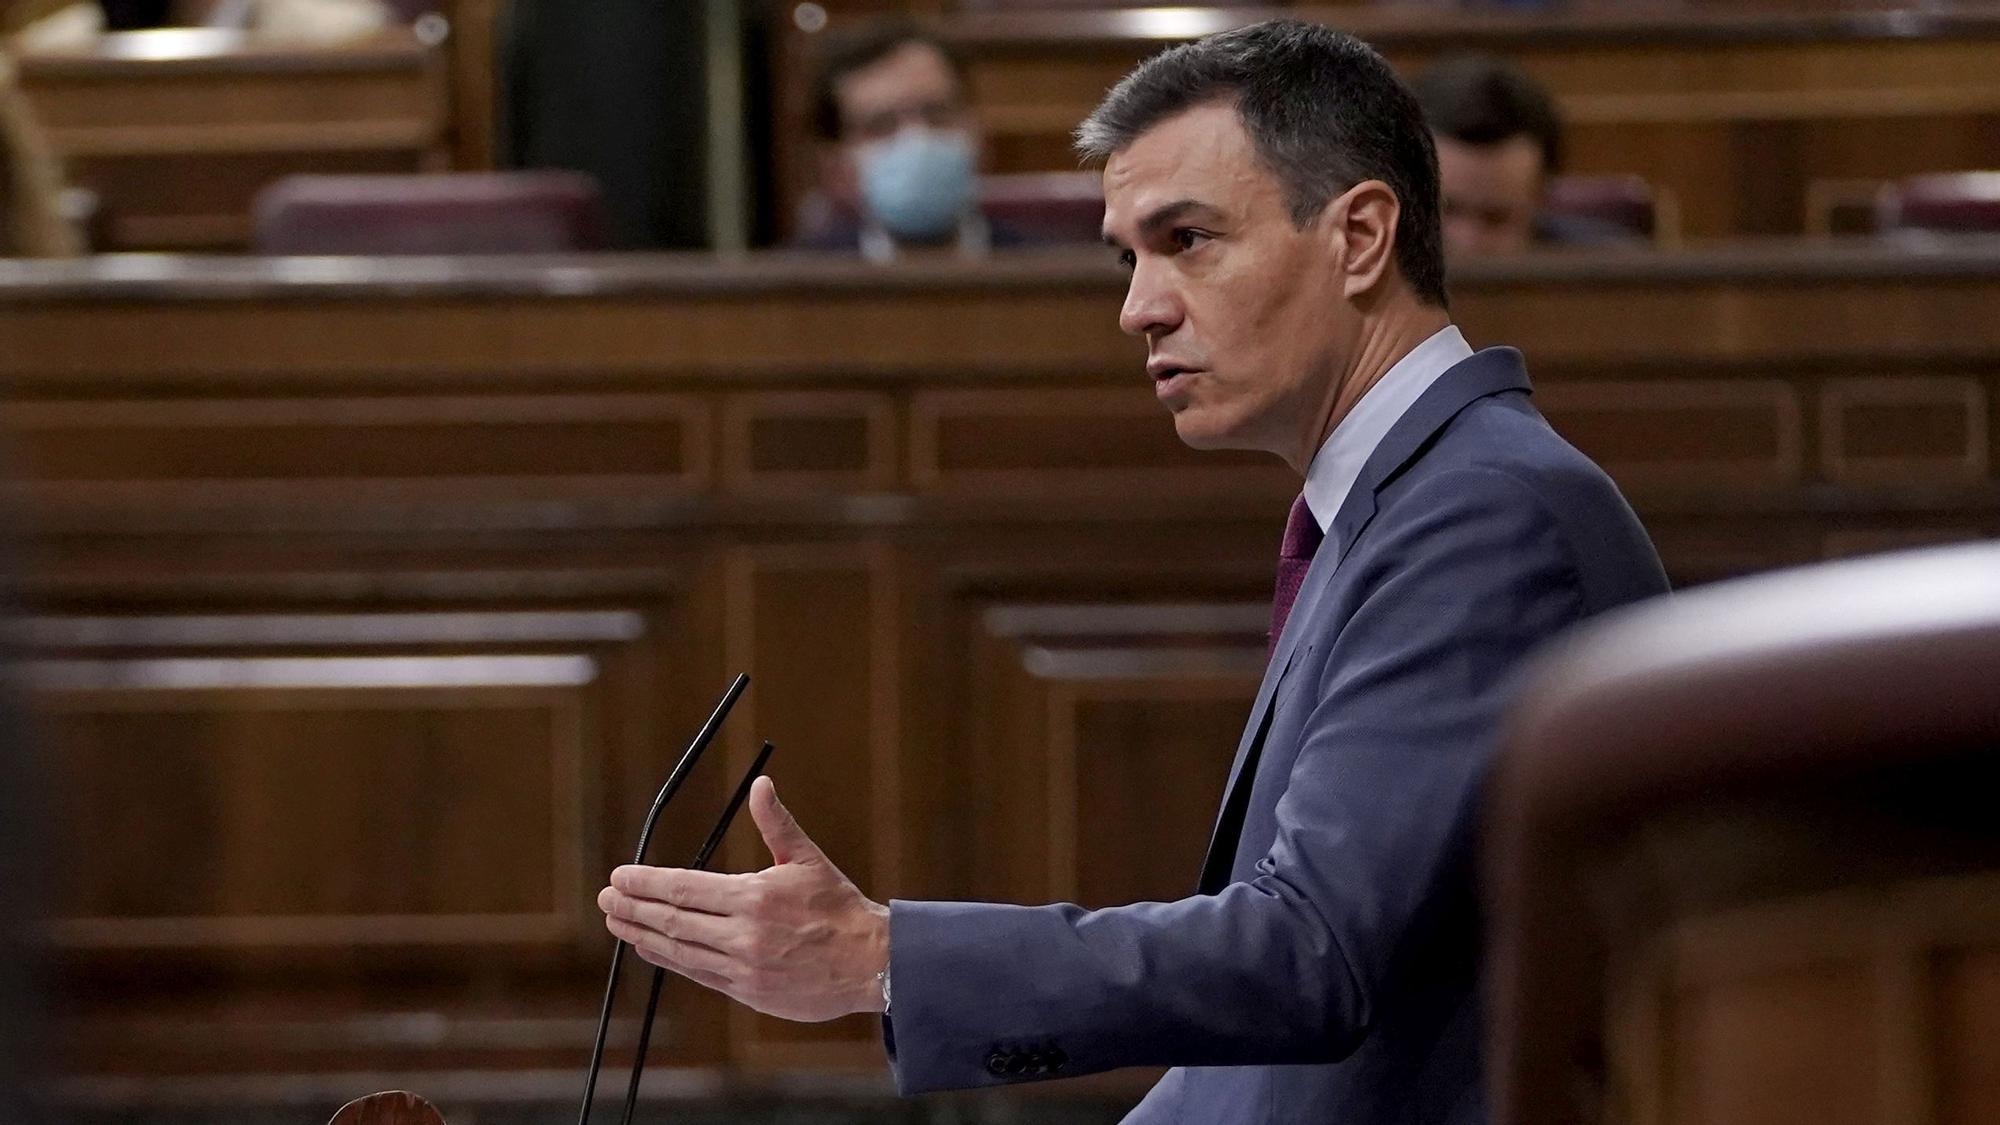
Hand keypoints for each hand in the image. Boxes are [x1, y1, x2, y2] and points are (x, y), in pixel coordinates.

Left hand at [596, 776, 888, 1022]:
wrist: (871, 963)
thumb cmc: (839, 907)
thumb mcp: (808, 859)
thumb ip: (776, 824)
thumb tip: (761, 784)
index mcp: (755, 896)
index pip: (685, 888)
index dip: (646, 882)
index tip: (619, 876)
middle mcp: (743, 934)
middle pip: (673, 920)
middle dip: (634, 907)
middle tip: (606, 897)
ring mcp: (743, 967)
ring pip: (679, 950)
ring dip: (642, 934)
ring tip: (616, 921)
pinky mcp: (748, 991)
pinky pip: (698, 973)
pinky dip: (668, 959)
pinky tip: (649, 948)